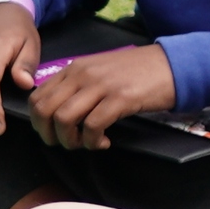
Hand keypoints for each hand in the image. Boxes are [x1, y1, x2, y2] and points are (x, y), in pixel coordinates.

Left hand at [29, 45, 180, 149]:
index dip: (39, 123)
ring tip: (88, 143)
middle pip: (45, 110)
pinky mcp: (120, 98)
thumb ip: (77, 88)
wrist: (173, 64)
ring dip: (71, 140)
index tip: (54, 134)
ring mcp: (100, 85)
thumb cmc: (137, 73)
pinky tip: (104, 141)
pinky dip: (93, 141)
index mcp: (73, 69)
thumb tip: (57, 115)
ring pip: (64, 119)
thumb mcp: (99, 73)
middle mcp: (82, 74)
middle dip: (50, 135)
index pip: (37, 98)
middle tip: (68, 144)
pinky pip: (92, 126)